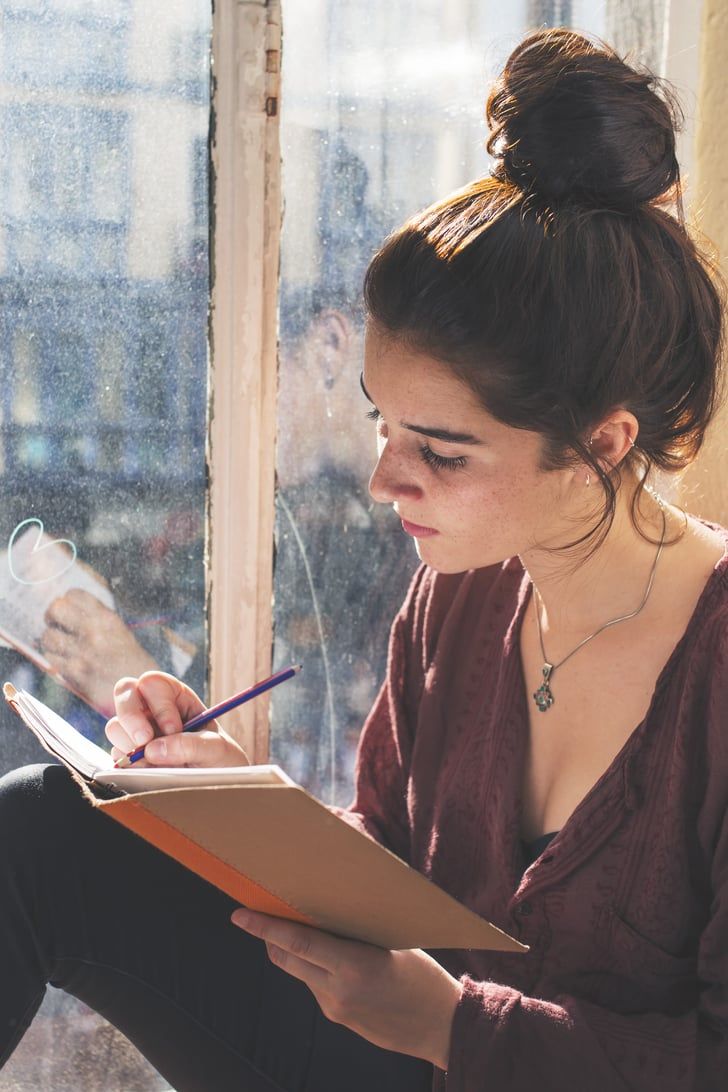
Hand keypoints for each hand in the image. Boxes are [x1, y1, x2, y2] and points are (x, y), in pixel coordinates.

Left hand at [41, 589, 157, 714]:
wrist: (144, 694)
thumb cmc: (133, 663)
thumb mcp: (121, 632)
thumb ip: (98, 620)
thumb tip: (70, 611)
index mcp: (108, 618)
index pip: (74, 594)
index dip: (68, 601)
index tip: (70, 610)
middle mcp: (94, 632)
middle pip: (56, 609)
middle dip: (53, 616)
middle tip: (57, 624)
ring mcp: (83, 652)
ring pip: (48, 636)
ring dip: (52, 640)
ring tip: (61, 646)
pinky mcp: (75, 673)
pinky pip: (51, 659)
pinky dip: (55, 659)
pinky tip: (65, 661)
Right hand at [105, 671, 249, 767]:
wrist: (217, 788)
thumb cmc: (221, 760)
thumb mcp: (217, 749)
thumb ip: (191, 745)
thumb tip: (152, 750)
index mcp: (177, 697)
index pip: (154, 682)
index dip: (160, 704)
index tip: (173, 729)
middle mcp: (153, 710)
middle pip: (125, 691)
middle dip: (131, 717)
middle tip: (144, 742)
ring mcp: (138, 732)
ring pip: (115, 726)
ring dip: (130, 745)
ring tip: (157, 763)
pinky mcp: (129, 756)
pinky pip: (115, 755)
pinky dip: (129, 765)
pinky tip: (151, 772)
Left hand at [231, 910, 461, 1069]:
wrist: (442, 1027)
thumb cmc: (424, 977)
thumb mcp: (392, 944)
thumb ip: (354, 933)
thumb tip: (323, 910)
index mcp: (354, 967)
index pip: (297, 942)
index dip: (264, 927)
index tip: (240, 914)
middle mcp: (338, 991)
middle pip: (285, 958)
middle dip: (269, 935)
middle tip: (262, 912)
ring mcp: (335, 1008)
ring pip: (298, 972)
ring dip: (293, 950)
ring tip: (304, 926)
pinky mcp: (338, 1018)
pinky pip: (315, 986)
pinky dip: (314, 967)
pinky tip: (332, 956)